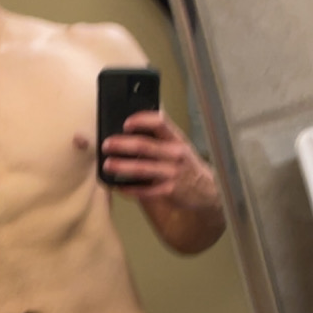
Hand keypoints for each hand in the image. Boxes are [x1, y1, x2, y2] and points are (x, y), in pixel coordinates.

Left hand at [100, 106, 216, 211]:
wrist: (206, 190)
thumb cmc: (186, 164)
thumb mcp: (179, 145)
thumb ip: (160, 136)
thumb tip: (132, 127)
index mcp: (176, 139)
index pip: (160, 122)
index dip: (141, 120)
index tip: (126, 123)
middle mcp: (175, 155)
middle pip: (144, 146)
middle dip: (122, 145)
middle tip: (106, 145)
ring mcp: (172, 174)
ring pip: (141, 169)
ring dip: (121, 166)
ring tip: (107, 165)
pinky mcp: (168, 191)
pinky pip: (144, 190)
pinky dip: (128, 188)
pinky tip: (118, 186)